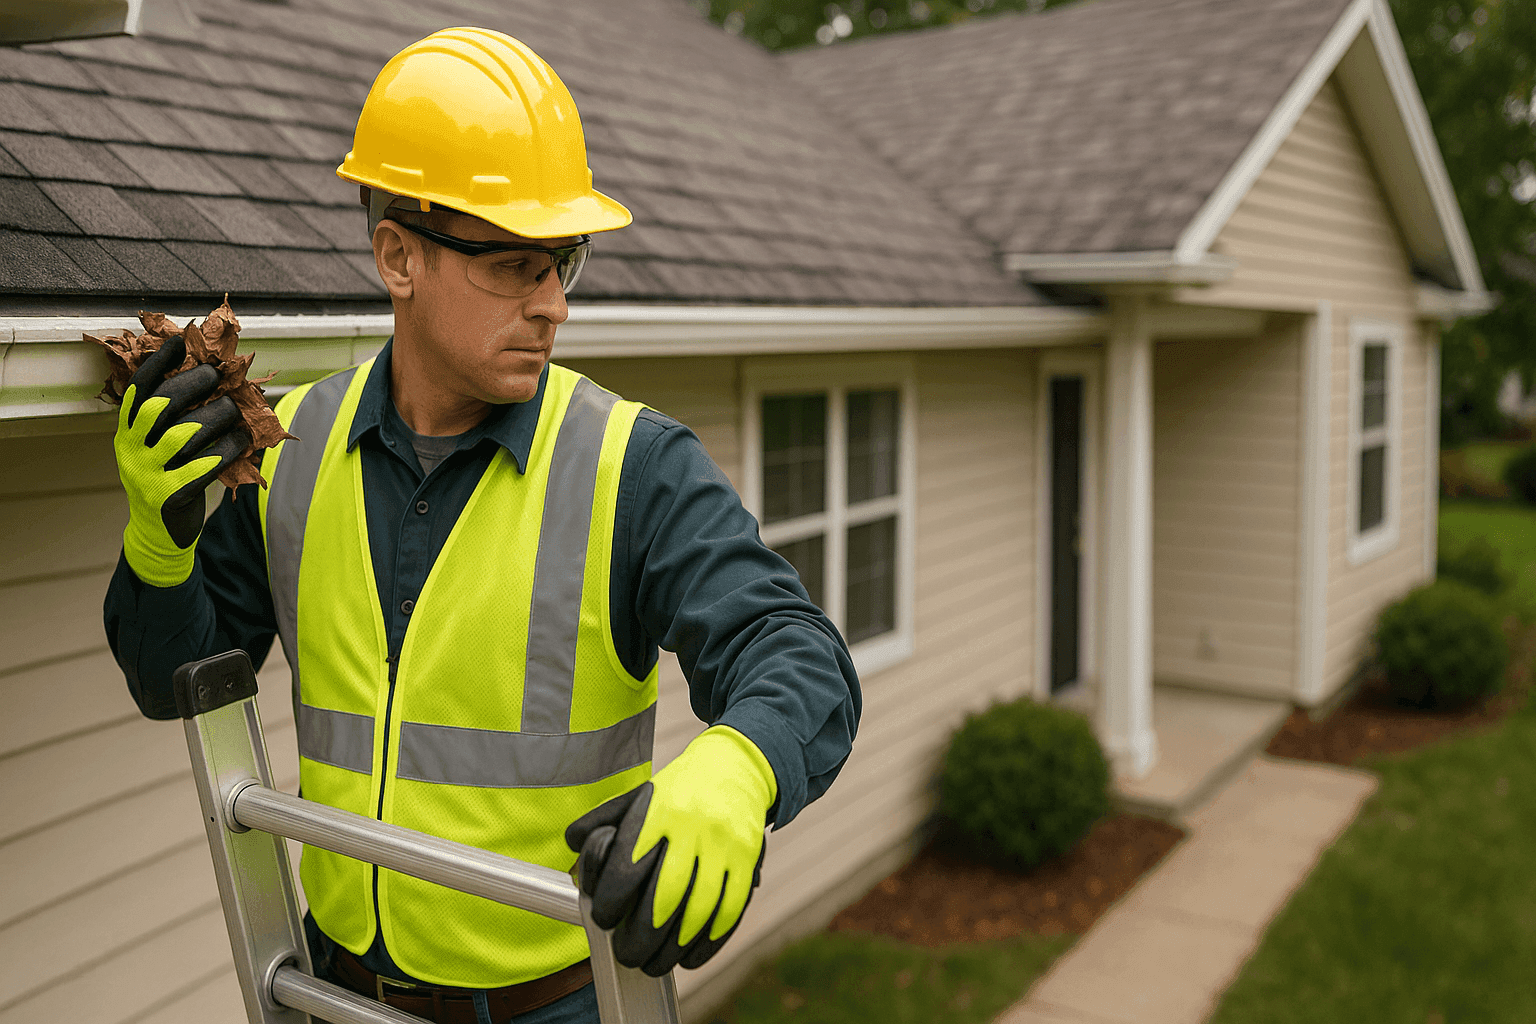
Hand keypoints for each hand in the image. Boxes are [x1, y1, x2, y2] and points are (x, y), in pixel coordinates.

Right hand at [114, 335, 250, 586]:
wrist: (158, 535)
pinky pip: (204, 466)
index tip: (179, 342)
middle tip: (216, 375)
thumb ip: (173, 420)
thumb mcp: (160, 449)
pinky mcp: (169, 496)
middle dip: (190, 384)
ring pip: (184, 434)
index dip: (157, 364)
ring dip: (215, 415)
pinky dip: (228, 449)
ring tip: (235, 408)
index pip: (137, 390)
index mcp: (126, 433)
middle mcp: (131, 450)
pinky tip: (243, 441)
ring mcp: (147, 474)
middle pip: (159, 406)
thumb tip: (210, 379)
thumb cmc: (168, 480)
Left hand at [566, 725, 776, 975]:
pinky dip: (709, 943)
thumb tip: (572, 847)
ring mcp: (724, 846)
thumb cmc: (676, 791)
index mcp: (656, 813)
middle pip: (662, 900)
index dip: (611, 904)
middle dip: (640, 939)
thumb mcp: (636, 796)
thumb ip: (600, 821)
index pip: (626, 869)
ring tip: (655, 964)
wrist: (735, 767)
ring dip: (673, 949)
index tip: (604, 919)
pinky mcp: (747, 860)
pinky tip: (691, 958)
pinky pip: (729, 911)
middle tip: (627, 955)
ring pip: (697, 912)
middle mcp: (691, 828)